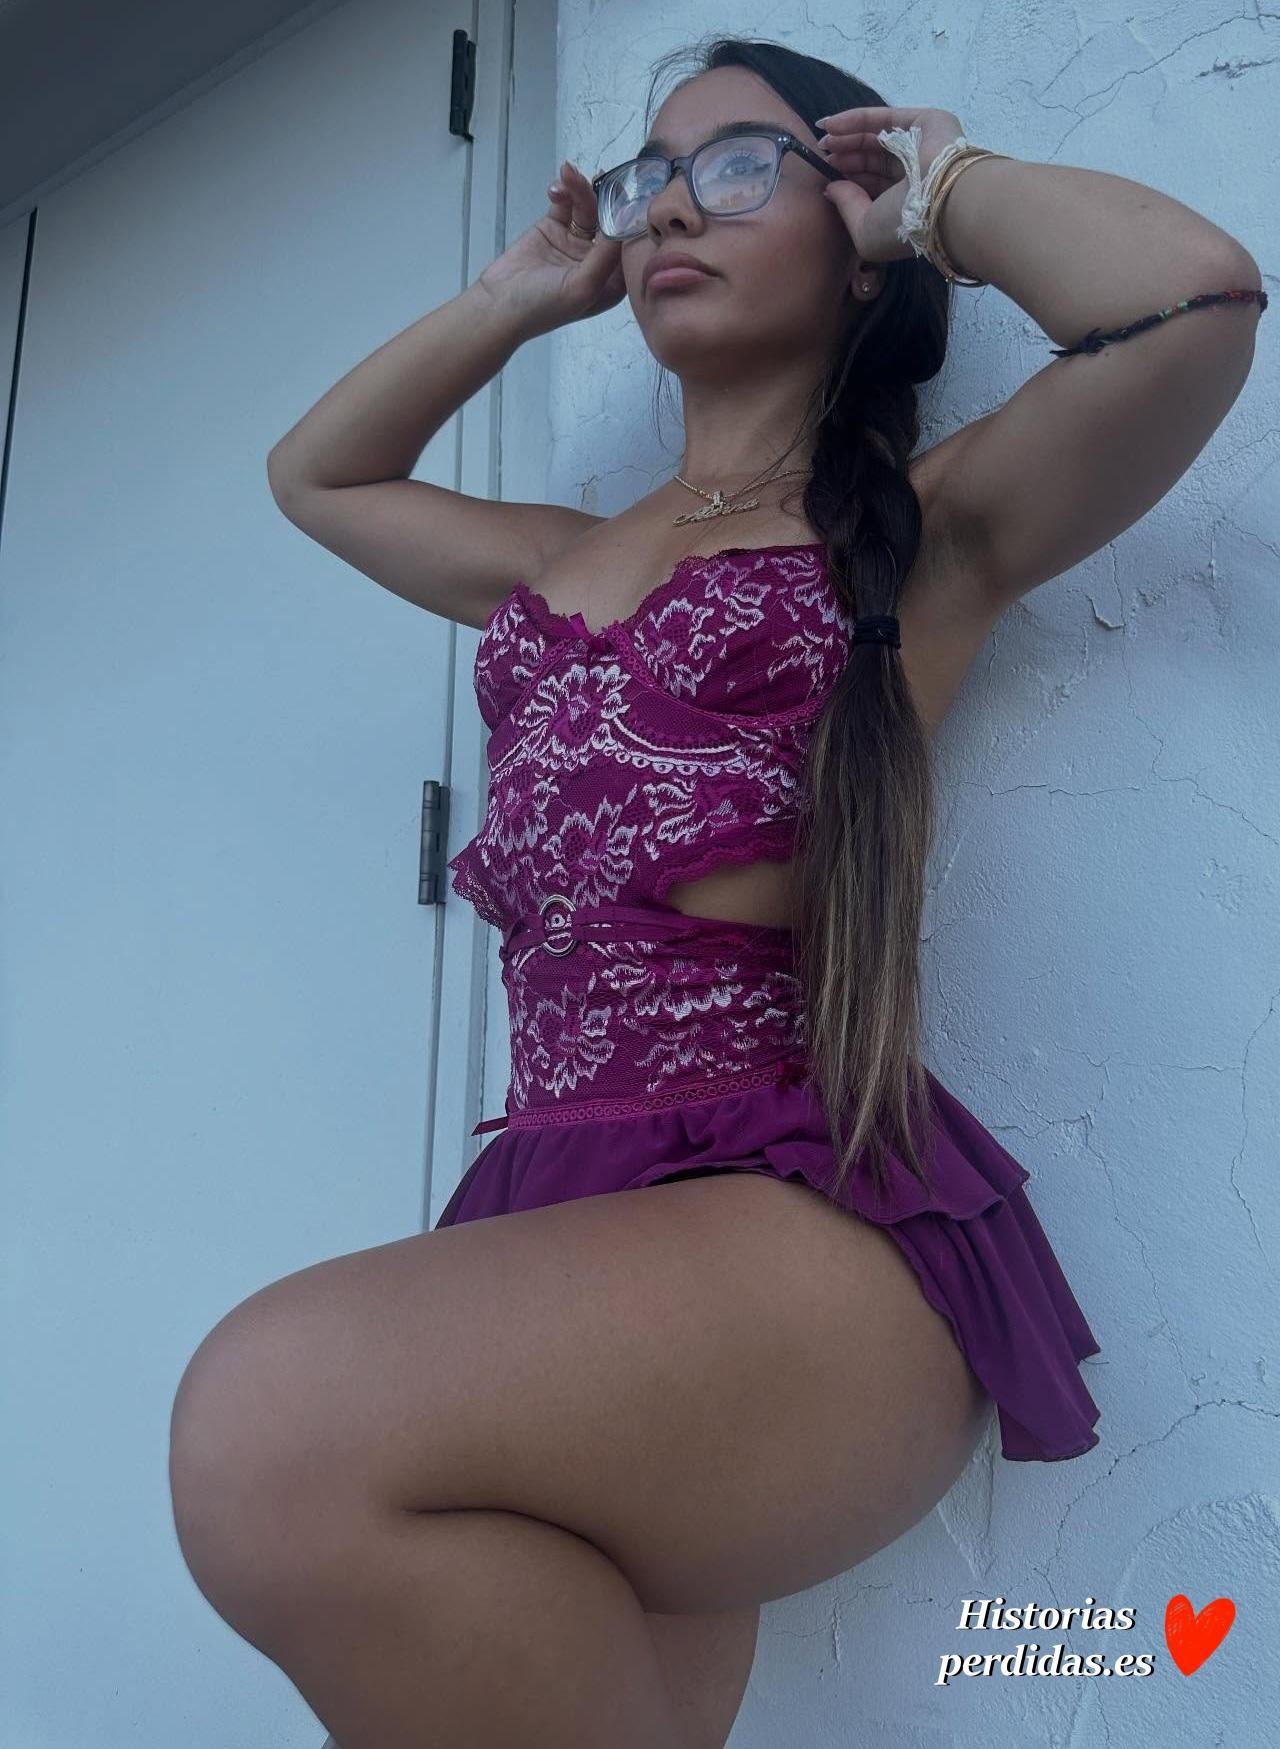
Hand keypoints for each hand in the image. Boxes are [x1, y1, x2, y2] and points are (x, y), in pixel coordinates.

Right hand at [477, 160, 626, 336]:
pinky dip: (564, 192)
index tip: (630, 195)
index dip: (630, 219)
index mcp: (611, 281)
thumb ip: (606, 256)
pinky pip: (565, 204)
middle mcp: (596, 261)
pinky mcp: (553, 229)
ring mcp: (575, 243)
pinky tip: (556, 189)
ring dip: (580, 189)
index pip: (628, 245)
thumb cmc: (541, 307)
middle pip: (609, 220)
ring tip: (567, 174)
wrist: (497, 304)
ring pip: (587, 207)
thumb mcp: (582, 286)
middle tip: (600, 176)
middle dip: (604, 197)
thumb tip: (623, 221)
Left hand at [815, 105, 966, 263]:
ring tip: (823, 141)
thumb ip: (846, 208)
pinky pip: (884, 117)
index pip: (873, 185)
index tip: (826, 176)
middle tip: (822, 155)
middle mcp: (914, 174)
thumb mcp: (864, 229)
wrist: (939, 200)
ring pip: (876, 136)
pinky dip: (855, 119)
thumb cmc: (902, 224)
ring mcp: (920, 145)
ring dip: (847, 136)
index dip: (848, 178)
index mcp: (905, 202)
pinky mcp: (925, 121)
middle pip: (872, 159)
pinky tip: (830, 124)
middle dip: (845, 156)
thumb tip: (830, 188)